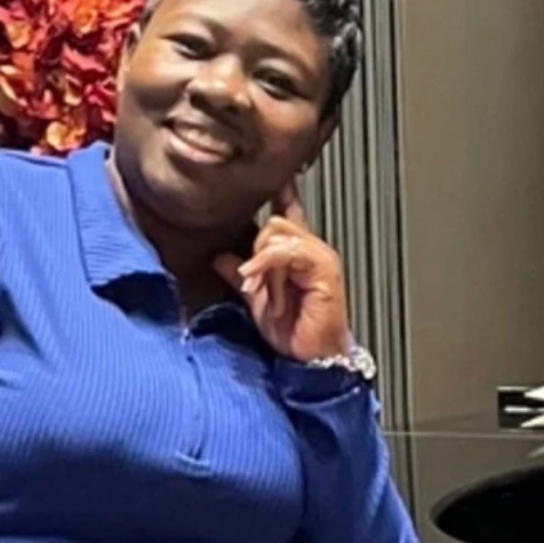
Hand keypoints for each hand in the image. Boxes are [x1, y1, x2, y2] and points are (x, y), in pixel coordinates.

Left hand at [213, 178, 350, 362]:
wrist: (313, 361)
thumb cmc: (293, 334)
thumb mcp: (258, 301)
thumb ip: (241, 276)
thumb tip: (219, 256)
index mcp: (297, 256)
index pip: (288, 215)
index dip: (280, 195)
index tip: (274, 181)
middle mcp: (311, 251)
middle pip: (274, 222)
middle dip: (255, 250)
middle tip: (252, 283)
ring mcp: (319, 257)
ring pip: (278, 232)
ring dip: (261, 263)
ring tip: (259, 291)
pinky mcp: (324, 268)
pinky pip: (288, 251)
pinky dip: (269, 266)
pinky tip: (262, 286)